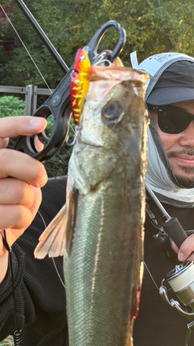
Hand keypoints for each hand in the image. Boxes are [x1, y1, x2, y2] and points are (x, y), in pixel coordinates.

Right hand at [0, 116, 47, 256]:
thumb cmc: (2, 208)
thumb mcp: (12, 181)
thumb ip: (20, 162)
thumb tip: (36, 141)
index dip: (16, 125)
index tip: (39, 124)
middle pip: (8, 160)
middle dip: (32, 170)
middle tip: (37, 179)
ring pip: (19, 190)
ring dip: (28, 201)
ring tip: (18, 206)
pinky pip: (17, 213)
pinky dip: (23, 219)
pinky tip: (13, 221)